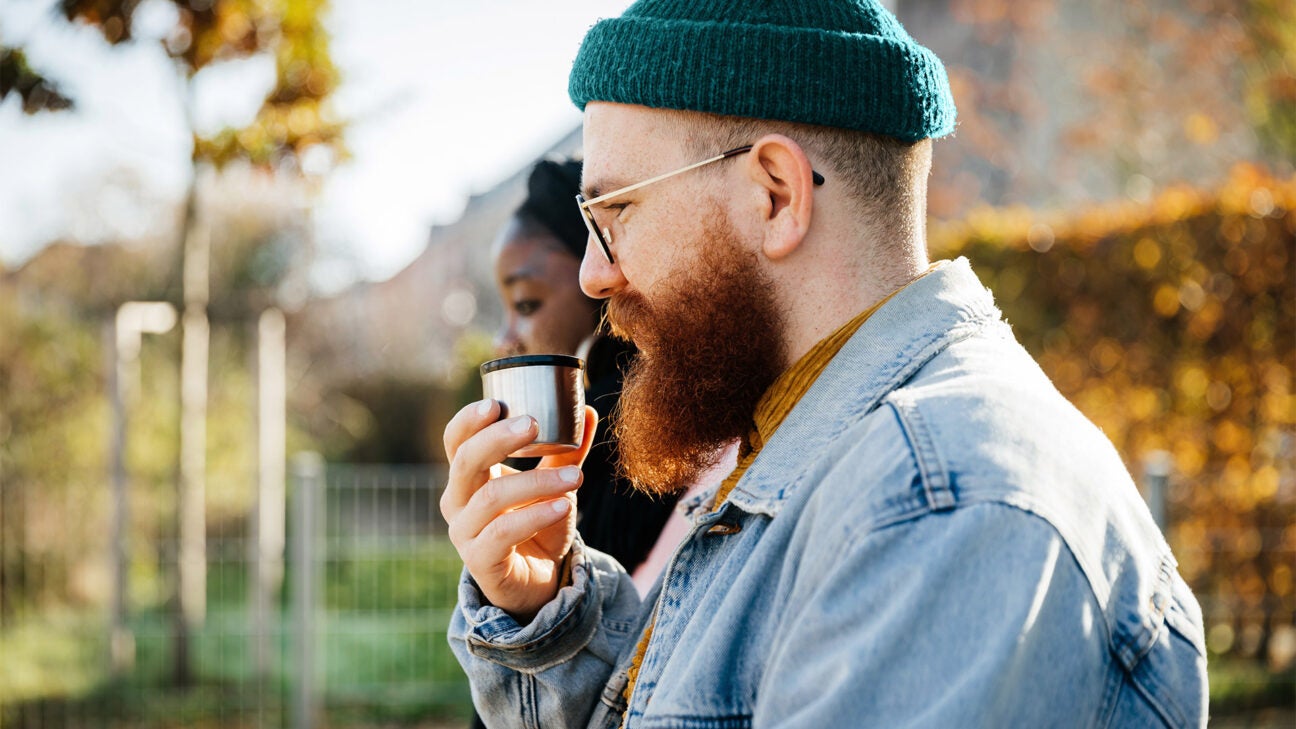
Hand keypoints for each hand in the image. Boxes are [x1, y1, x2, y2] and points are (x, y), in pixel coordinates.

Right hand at [440, 399, 598, 621]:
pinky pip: (503, 533)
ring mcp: (465, 533)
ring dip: (536, 482)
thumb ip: (566, 452)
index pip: (455, 441)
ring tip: (575, 477)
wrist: (539, 582)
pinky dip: (535, 516)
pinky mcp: (479, 561)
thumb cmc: (537, 526)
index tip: (496, 403)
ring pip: (491, 498)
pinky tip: (563, 506)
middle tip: (533, 423)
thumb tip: (587, 410)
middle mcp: (458, 501)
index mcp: (469, 476)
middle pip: (465, 462)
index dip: (469, 420)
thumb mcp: (553, 485)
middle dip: (497, 439)